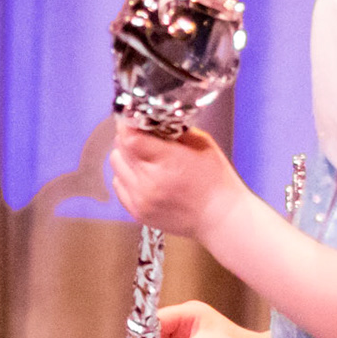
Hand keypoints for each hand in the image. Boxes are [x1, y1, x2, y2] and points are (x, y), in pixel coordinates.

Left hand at [109, 120, 247, 240]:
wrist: (220, 218)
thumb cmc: (215, 179)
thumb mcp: (202, 143)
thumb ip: (174, 130)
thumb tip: (151, 119)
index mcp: (168, 161)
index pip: (130, 138)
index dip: (128, 125)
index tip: (132, 119)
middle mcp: (149, 182)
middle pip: (120, 149)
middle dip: (128, 139)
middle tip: (142, 137)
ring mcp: (141, 199)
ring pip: (116, 166)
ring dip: (126, 157)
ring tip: (144, 158)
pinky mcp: (137, 213)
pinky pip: (119, 185)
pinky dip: (126, 176)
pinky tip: (143, 175)